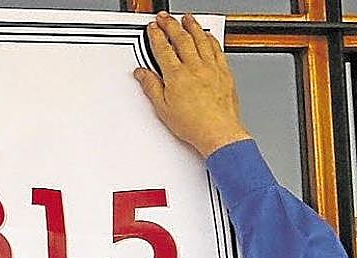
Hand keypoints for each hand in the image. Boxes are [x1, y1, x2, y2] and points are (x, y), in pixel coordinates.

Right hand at [134, 12, 250, 157]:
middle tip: (164, 17)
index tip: (152, 28)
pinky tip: (207, 35)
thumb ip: (152, 87)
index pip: (163, 49)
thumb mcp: (163, 108)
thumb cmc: (193, 124)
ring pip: (200, 39)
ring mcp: (211, 67)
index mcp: (177, 76)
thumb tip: (142, 74)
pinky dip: (210, 38)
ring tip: (186, 18)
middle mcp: (194, 67)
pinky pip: (216, 48)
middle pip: (181, 39)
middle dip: (170, 25)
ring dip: (192, 26)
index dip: (156, 36)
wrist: (217, 131)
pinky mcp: (224, 71)